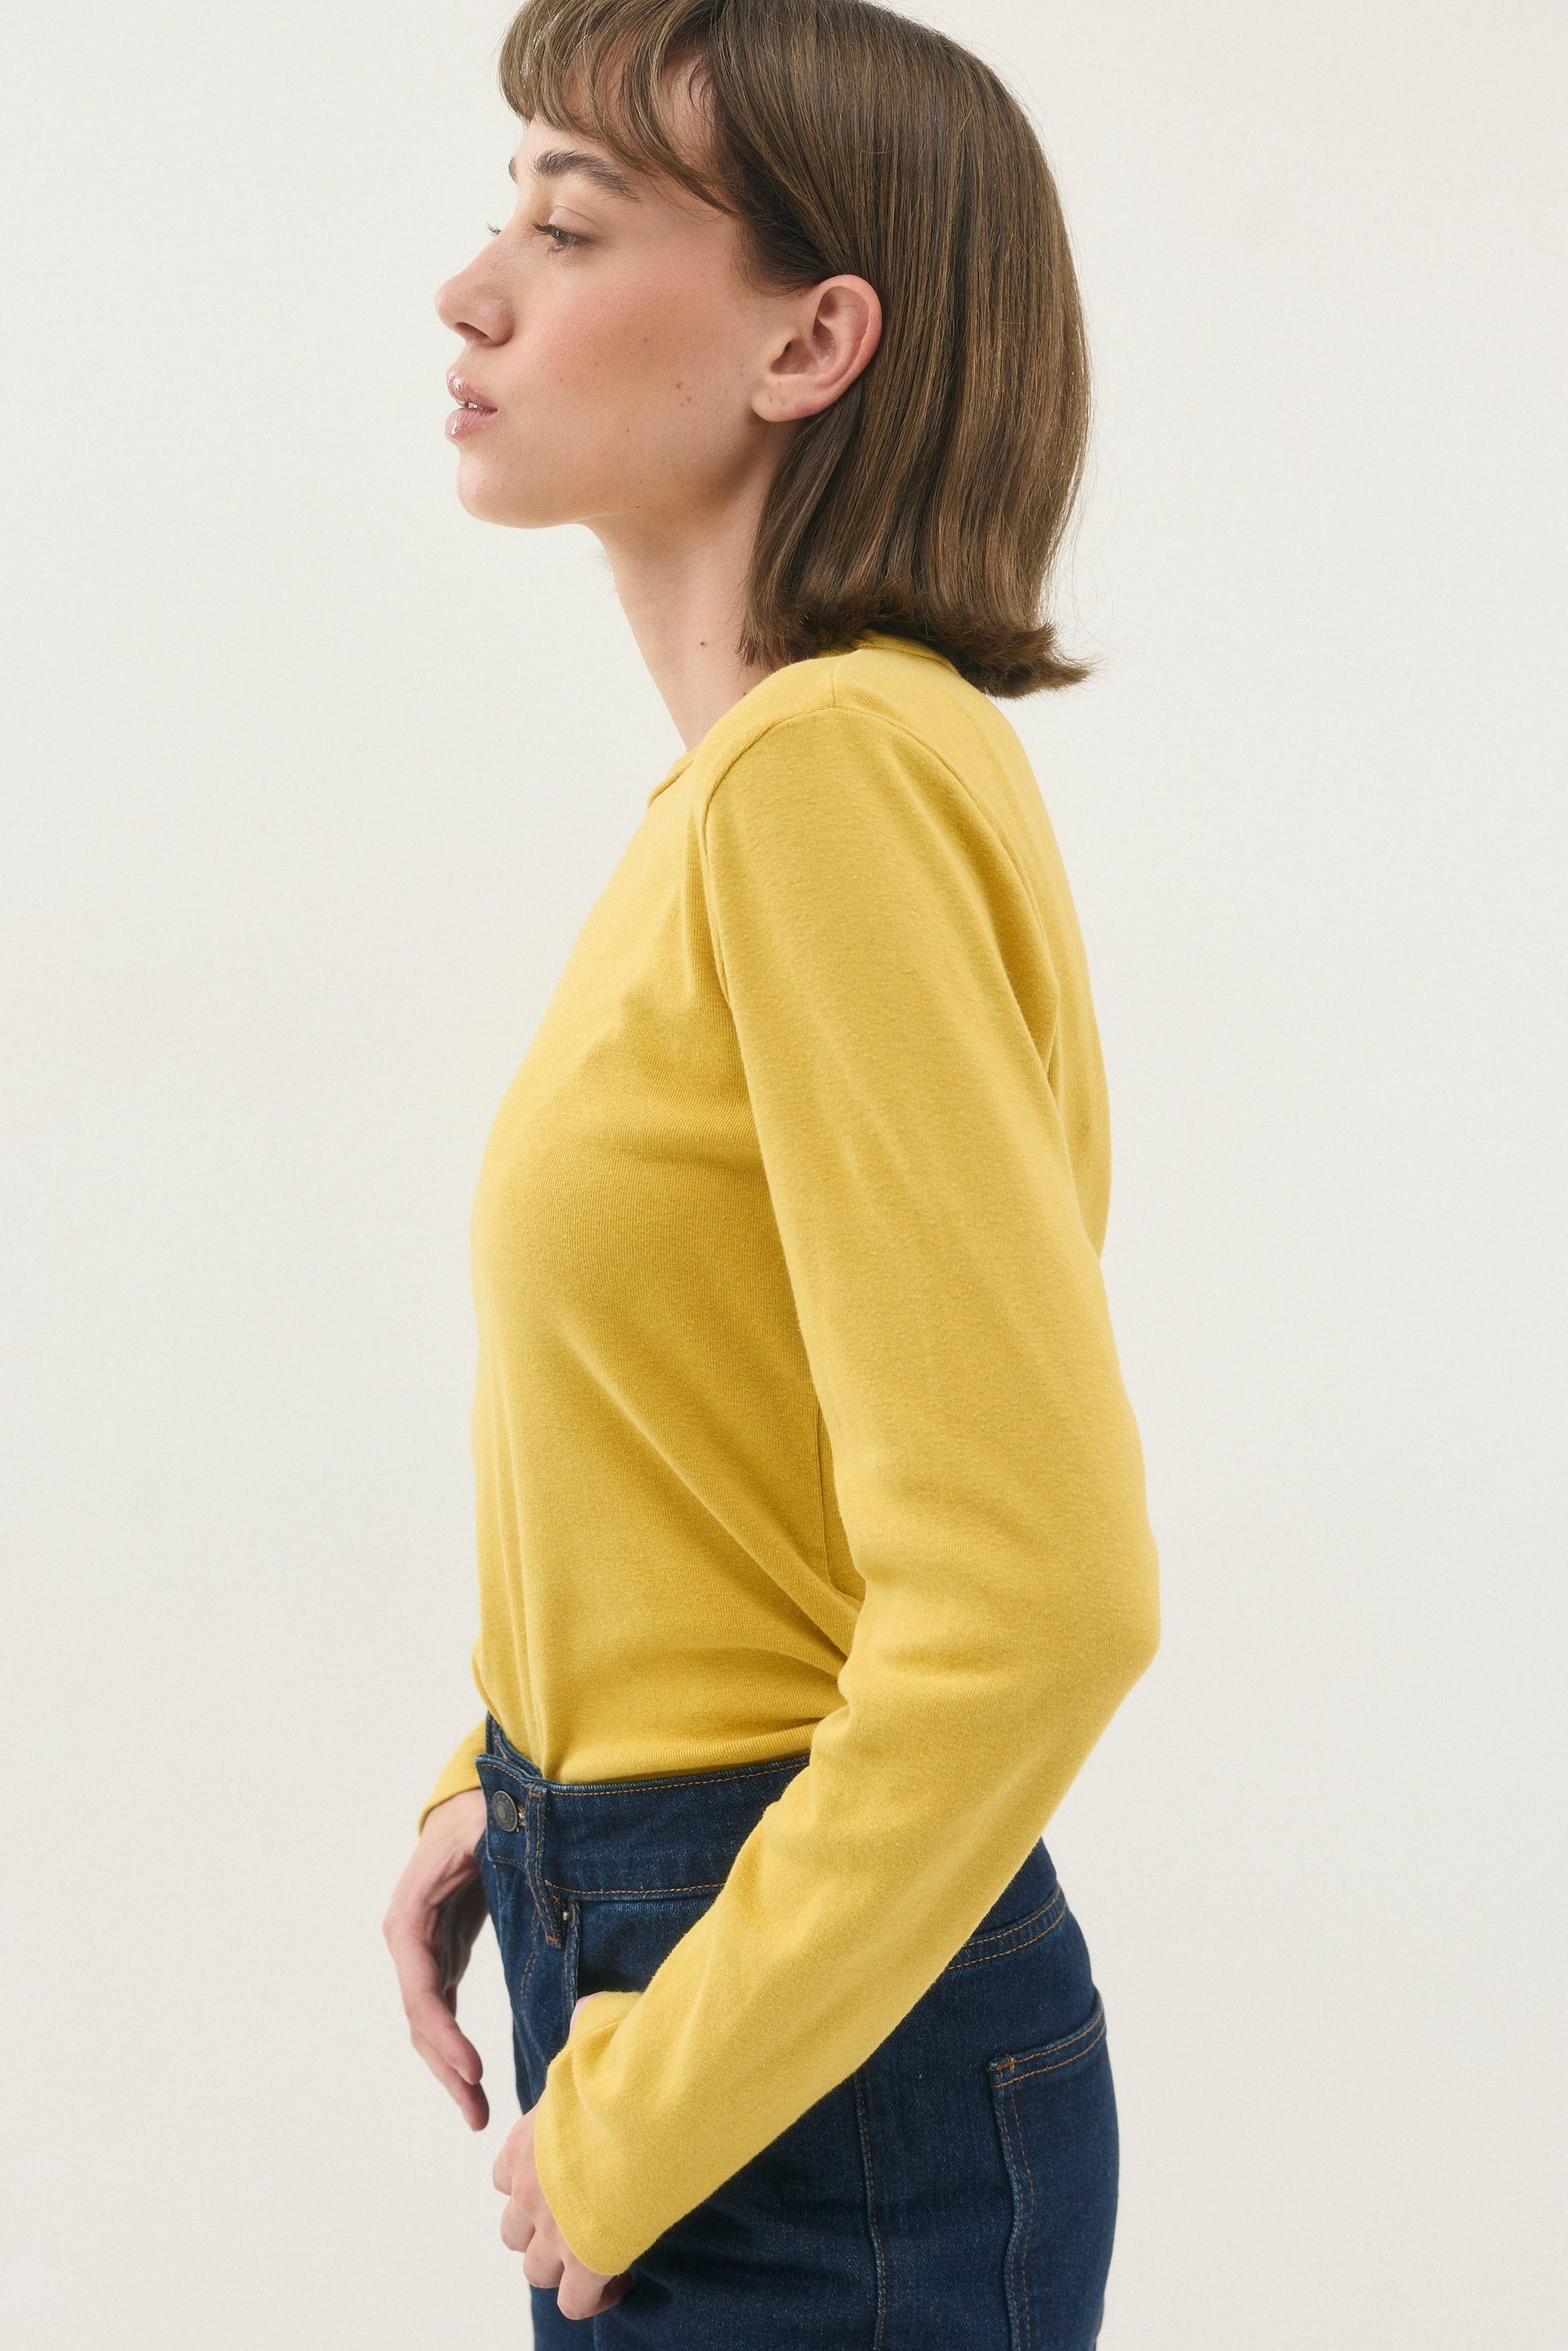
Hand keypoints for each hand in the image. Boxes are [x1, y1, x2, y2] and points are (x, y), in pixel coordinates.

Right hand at [382, 1785, 490, 2129]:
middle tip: (477, 2114)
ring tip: (478, 2114)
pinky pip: (441, 2009)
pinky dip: (453, 2046)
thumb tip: (517, 1867)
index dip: (443, 2030)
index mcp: (411, 1913)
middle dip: (446, 2068)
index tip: (472, 2067)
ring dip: (448, 2069)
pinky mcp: (441, 1953)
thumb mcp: (489, 1827)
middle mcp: (408, 1937)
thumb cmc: (484, 1810)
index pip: (420, 1984)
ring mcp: (421, 1949)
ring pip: (427, 2022)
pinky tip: (472, 2078)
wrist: (473, 1798)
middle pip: (420, 2016)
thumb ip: (499, 1851)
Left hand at [494, 2004, 631, 2320]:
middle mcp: (531, 2191)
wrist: (647, 2111)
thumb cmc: (626, 2068)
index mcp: (527, 2141)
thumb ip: (584, 2029)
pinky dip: (593, 2296)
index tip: (565, 2175)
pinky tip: (618, 2277)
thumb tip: (587, 2009)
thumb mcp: (595, 2038)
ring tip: (597, 2250)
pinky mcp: (586, 2263)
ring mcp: (554, 2232)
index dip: (530, 2179)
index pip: (504, 2175)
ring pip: (534, 2271)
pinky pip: (575, 2303)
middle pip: (511, 2230)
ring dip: (561, 2265)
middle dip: (540, 2229)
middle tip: (580, 2217)